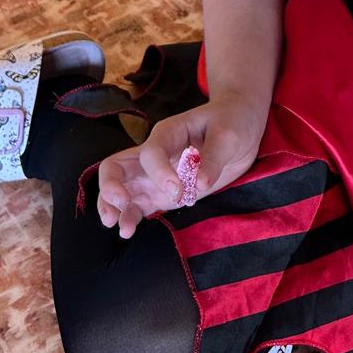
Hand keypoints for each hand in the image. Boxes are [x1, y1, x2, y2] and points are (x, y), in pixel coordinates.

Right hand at [96, 95, 265, 239]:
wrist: (240, 127)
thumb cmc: (232, 121)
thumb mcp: (228, 134)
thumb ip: (213, 158)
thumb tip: (199, 184)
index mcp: (168, 133)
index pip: (150, 153)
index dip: (159, 173)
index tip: (177, 190)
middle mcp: (154, 154)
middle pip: (116, 167)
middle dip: (112, 187)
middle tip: (121, 204)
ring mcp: (155, 176)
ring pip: (121, 189)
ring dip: (114, 207)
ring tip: (122, 229)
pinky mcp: (162, 193)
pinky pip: (138, 205)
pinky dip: (130, 217)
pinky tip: (128, 231)